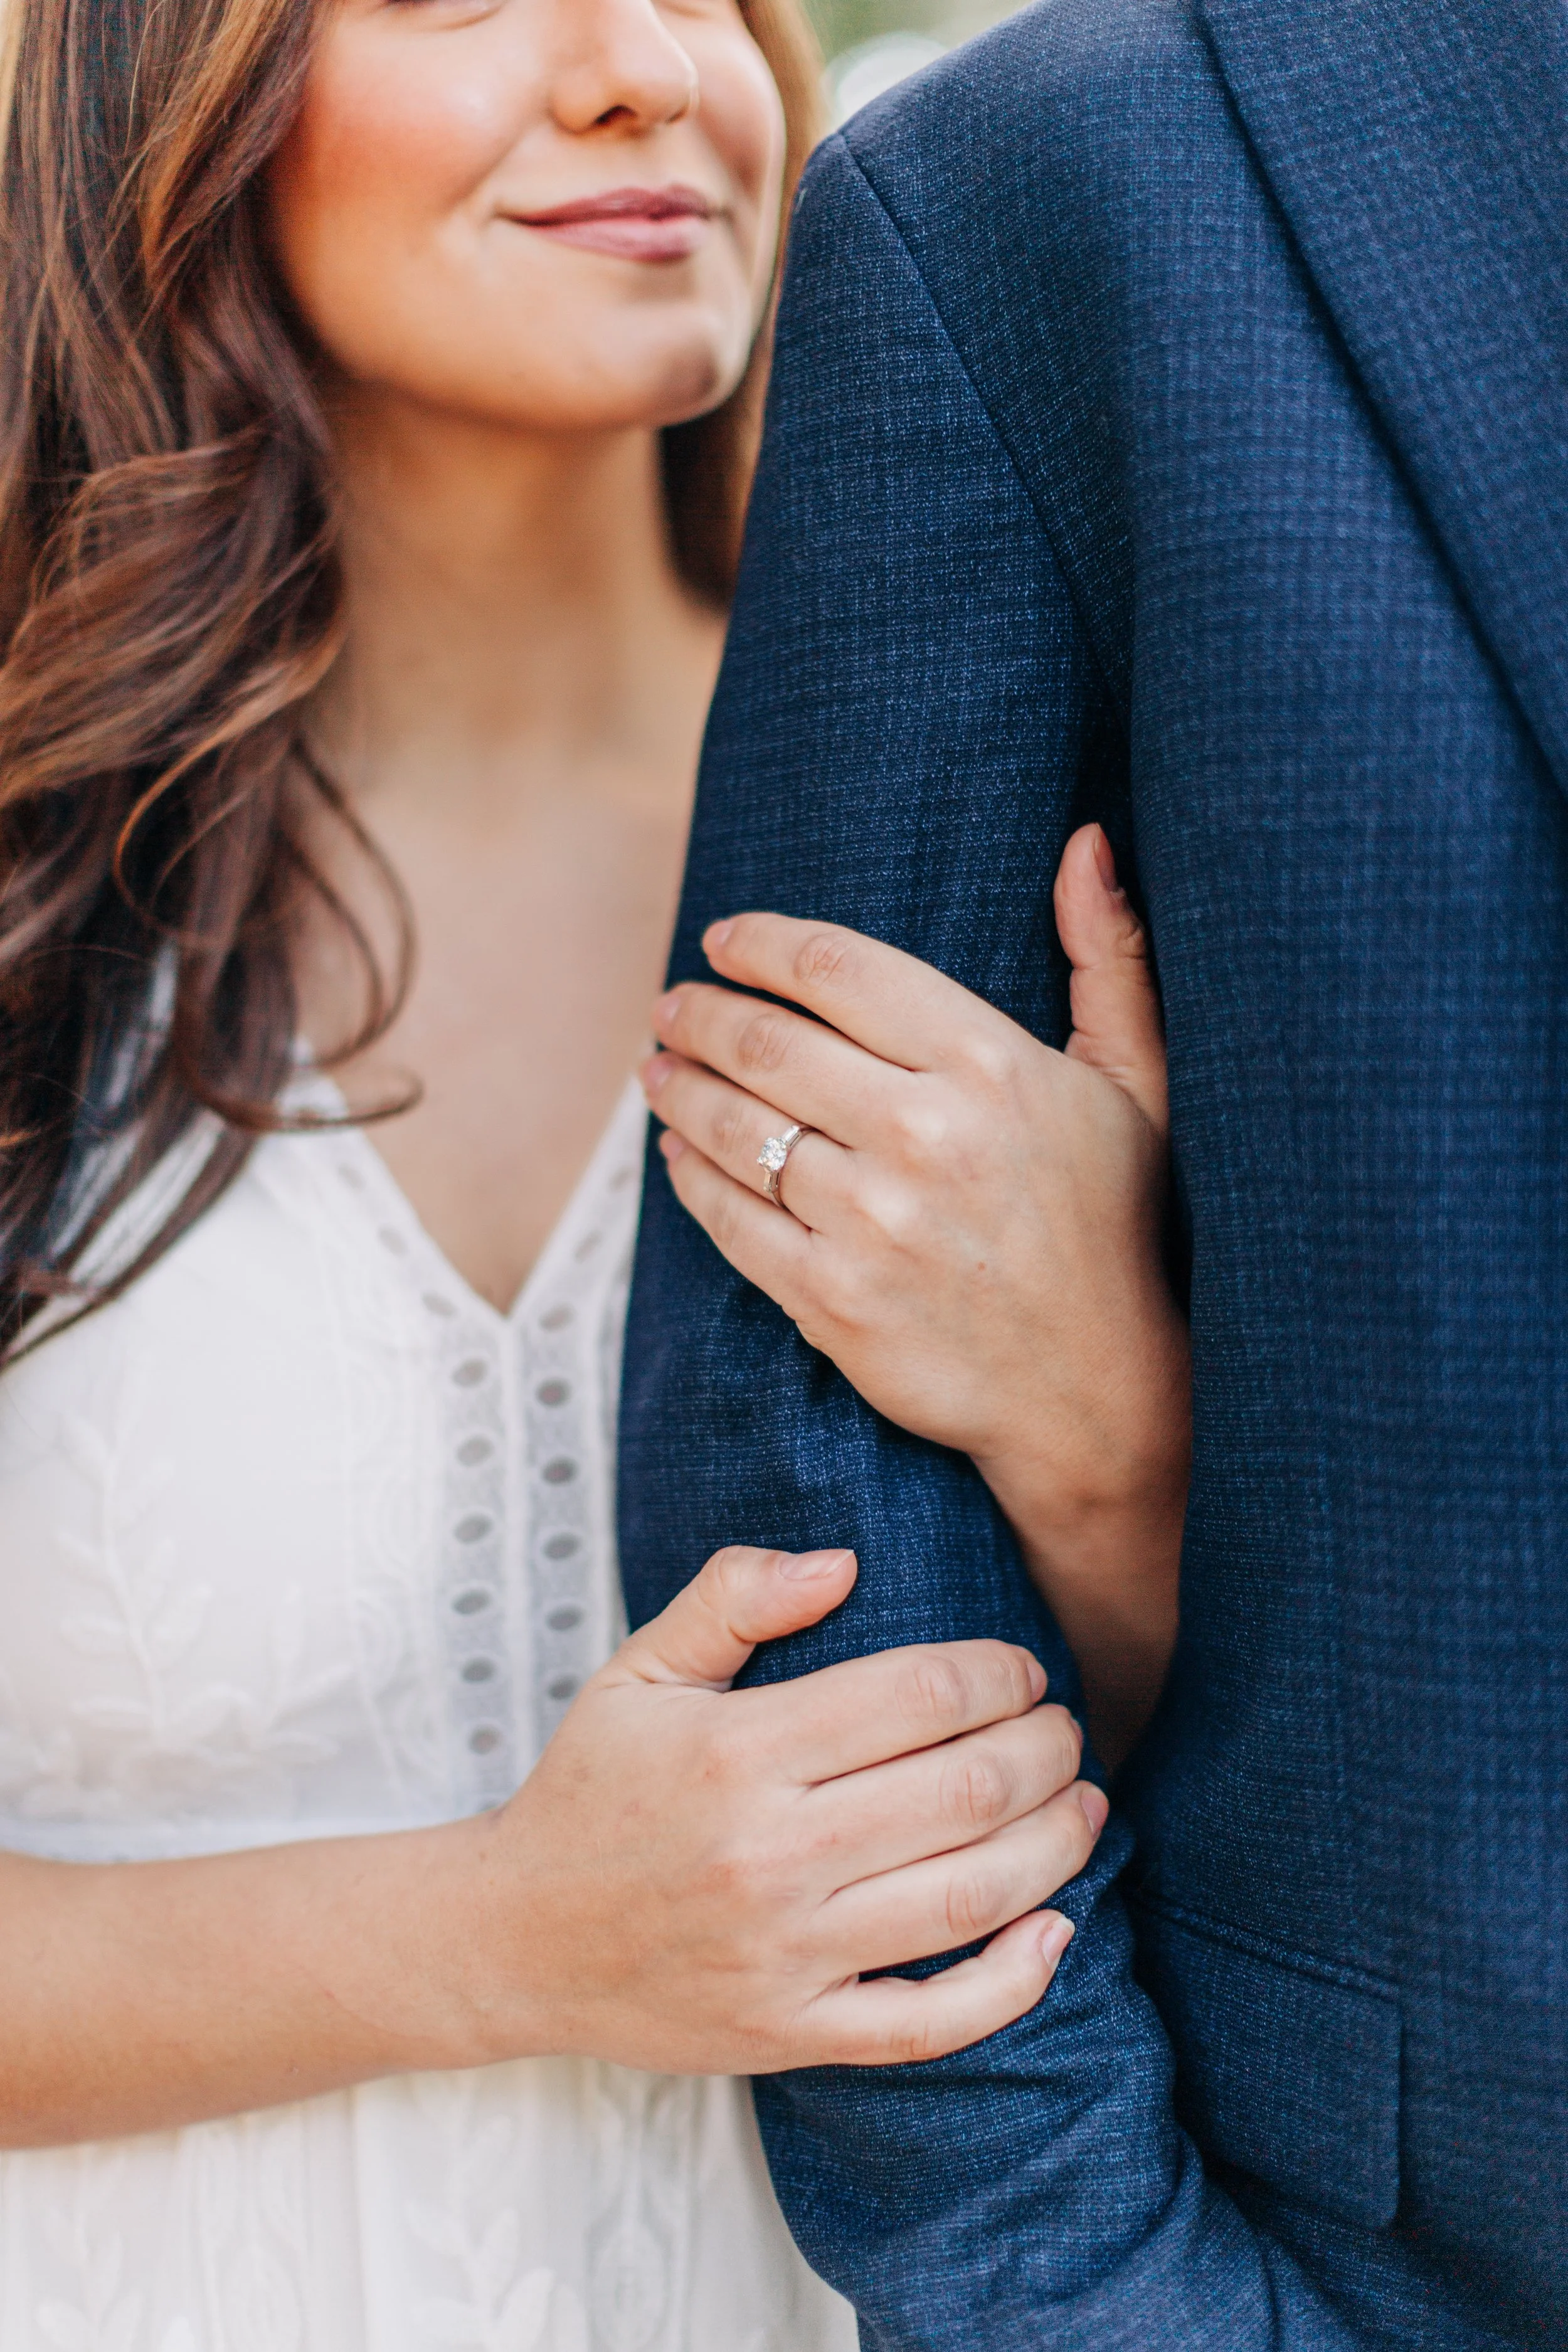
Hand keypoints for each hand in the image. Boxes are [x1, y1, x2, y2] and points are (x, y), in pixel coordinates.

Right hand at [460, 1545, 1102, 2072]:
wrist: (512, 1939)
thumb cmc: (588, 1792)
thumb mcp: (636, 1672)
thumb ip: (731, 1597)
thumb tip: (841, 1560)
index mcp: (737, 1753)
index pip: (919, 1696)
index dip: (999, 1673)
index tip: (1023, 1668)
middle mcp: (769, 1854)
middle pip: (966, 1791)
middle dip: (1047, 1748)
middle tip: (1068, 1728)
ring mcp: (787, 1954)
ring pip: (971, 1898)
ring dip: (1058, 1844)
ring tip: (1087, 1803)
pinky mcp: (795, 2033)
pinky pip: (931, 2023)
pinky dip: (1013, 1982)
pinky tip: (1059, 1932)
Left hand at [640, 826, 1189, 1762]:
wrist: (1096, 1392)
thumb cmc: (1112, 1226)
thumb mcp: (1139, 1085)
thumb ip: (1108, 959)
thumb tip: (1087, 841)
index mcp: (990, 1066)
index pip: (836, 968)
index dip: (760, 944)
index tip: (723, 939)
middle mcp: (924, 1137)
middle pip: (767, 1043)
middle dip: (701, 1013)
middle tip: (672, 1004)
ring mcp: (872, 1224)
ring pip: (735, 1130)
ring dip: (678, 1088)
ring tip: (657, 1066)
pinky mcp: (833, 1302)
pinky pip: (730, 1222)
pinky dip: (688, 1177)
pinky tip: (675, 1151)